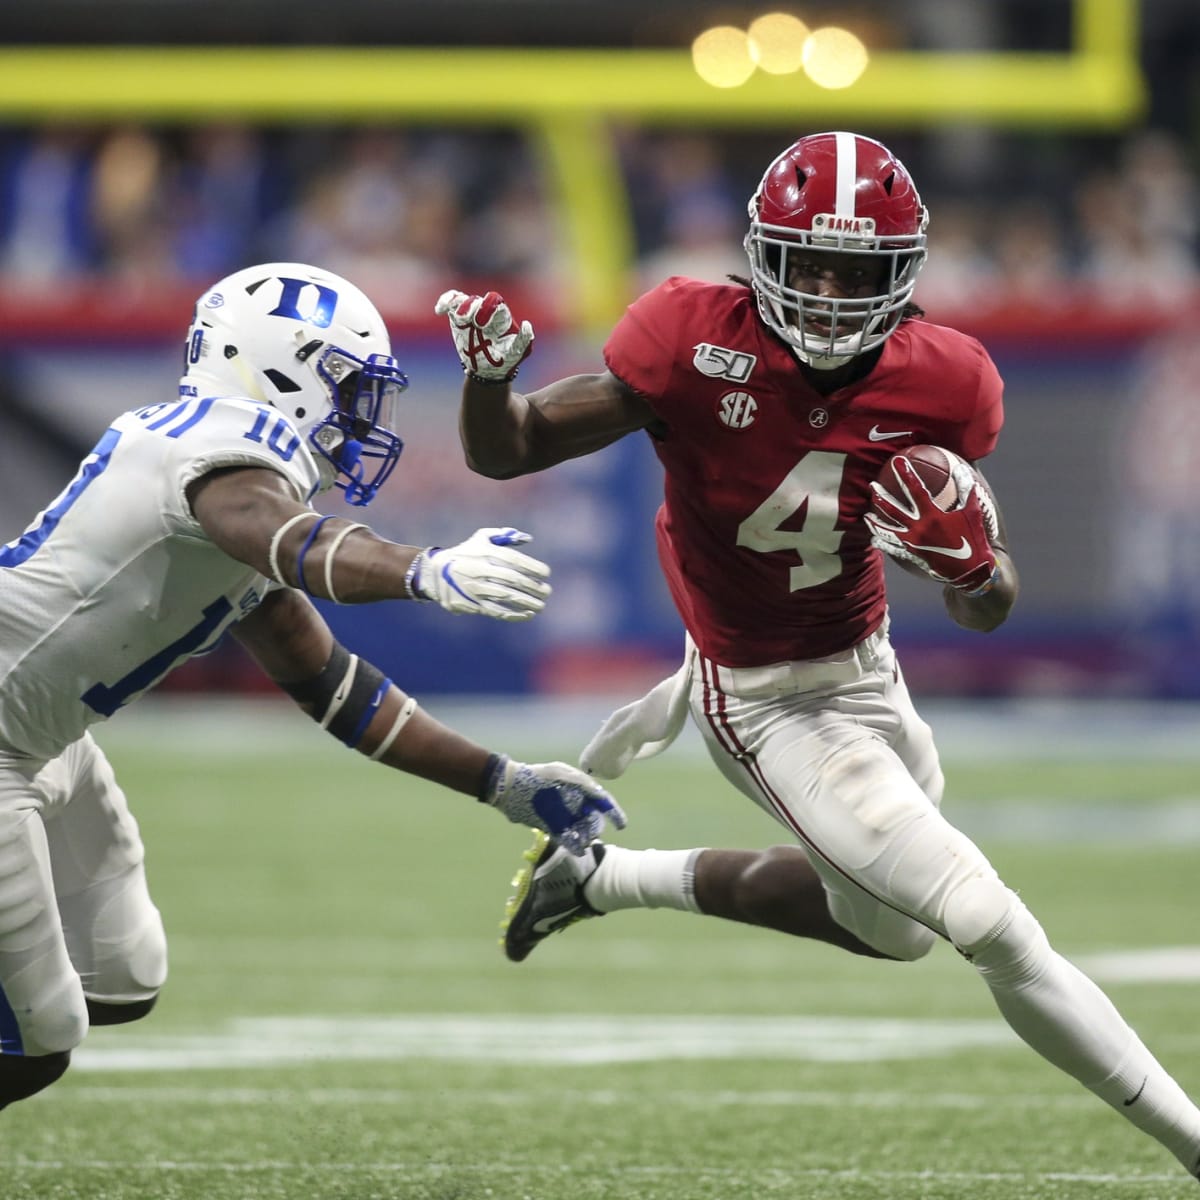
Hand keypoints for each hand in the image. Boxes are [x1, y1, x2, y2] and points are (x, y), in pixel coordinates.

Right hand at [407, 527, 550, 620]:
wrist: (436, 572)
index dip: (533, 567)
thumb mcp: (481, 538)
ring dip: (527, 602)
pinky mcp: (472, 603)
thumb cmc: (467, 553)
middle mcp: (481, 569)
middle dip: (534, 586)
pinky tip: (527, 614)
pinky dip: (514, 614)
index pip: (514, 560)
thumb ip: (505, 535)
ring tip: (541, 605)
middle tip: (547, 591)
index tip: (546, 573)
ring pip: (507, 597)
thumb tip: (528, 539)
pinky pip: (497, 611)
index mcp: (485, 552)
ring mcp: (476, 588)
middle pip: (513, 579)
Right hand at [435, 289, 533, 381]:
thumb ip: (524, 340)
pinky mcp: (458, 320)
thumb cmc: (506, 361)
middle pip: (477, 300)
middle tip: (473, 322)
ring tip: (459, 320)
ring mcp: (471, 314)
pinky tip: (440, 310)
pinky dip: (445, 302)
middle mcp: (486, 312)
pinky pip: (450, 304)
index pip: (495, 302)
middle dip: (472, 308)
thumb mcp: (518, 353)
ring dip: (458, 305)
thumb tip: (527, 324)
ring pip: (463, 299)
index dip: (488, 307)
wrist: (488, 372)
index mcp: (501, 317)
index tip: (482, 323)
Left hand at [482, 756, 627, 854]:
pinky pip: (566, 837)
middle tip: (591, 833)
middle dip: (595, 826)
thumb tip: (600, 795)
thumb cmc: (535, 777)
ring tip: (584, 843)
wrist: (508, 788)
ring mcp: (562, 814)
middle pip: (592, 817)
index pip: (600, 800)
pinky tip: (577, 849)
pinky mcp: (550, 825)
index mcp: (578, 787)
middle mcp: (573, 802)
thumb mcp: (560, 774)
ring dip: (585, 837)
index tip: (621, 825)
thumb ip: (581, 782)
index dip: (613, 812)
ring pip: (580, 829)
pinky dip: (573, 843)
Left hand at [865, 456, 997, 594]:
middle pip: (893, 509)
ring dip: (875, 521)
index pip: (915, 490)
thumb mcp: (973, 512)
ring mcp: (912, 543)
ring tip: (865, 515)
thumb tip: (962, 468)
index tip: (897, 462)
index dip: (906, 474)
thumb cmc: (974, 538)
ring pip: (887, 530)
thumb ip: (967, 490)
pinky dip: (882, 543)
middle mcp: (918, 528)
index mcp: (932, 516)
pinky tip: (873, 540)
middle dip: (881, 496)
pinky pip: (893, 548)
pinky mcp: (912, 554)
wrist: (971, 569)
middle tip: (871, 485)